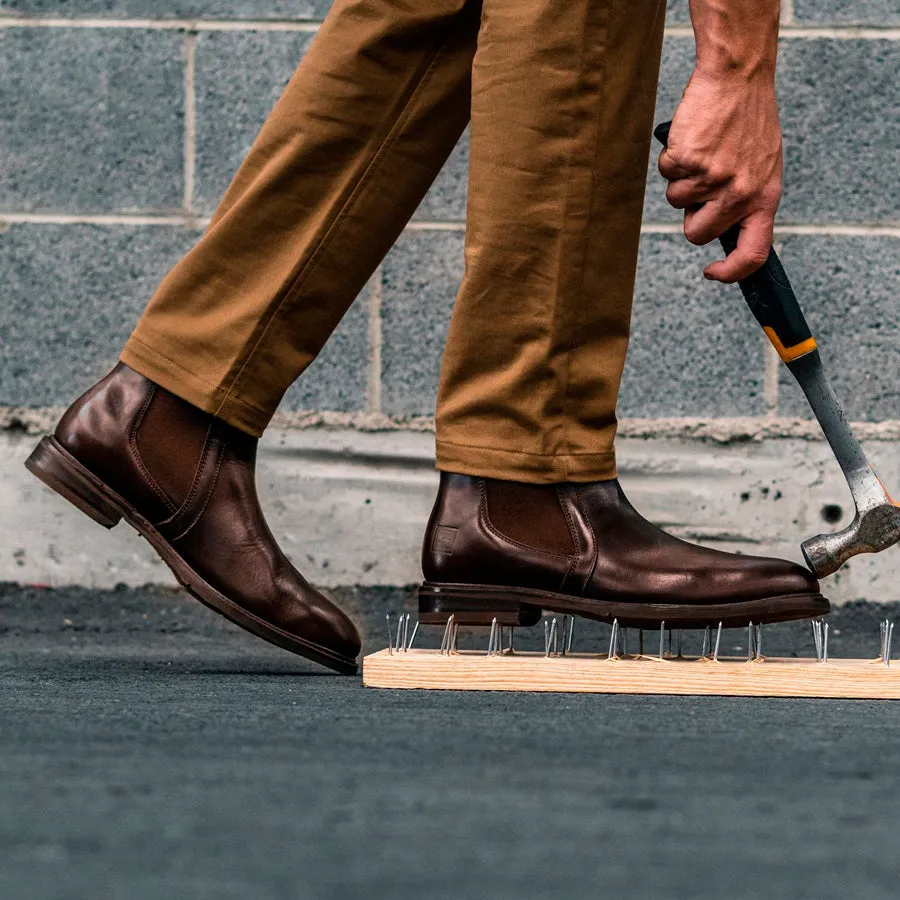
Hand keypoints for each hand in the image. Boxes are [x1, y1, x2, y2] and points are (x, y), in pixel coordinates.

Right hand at [659, 69, 783, 282]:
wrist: (738, 77)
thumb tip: (724, 230)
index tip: (713, 271)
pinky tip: (692, 139)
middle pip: (697, 233)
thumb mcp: (762, 166)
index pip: (753, 253)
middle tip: (703, 185)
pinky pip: (666, 175)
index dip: (731, 272)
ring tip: (703, 152)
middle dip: (692, 215)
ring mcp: (712, 179)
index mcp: (764, 198)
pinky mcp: (688, 162)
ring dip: (681, 181)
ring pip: (676, 203)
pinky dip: (672, 159)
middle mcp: (739, 194)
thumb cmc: (749, 120)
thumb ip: (747, 200)